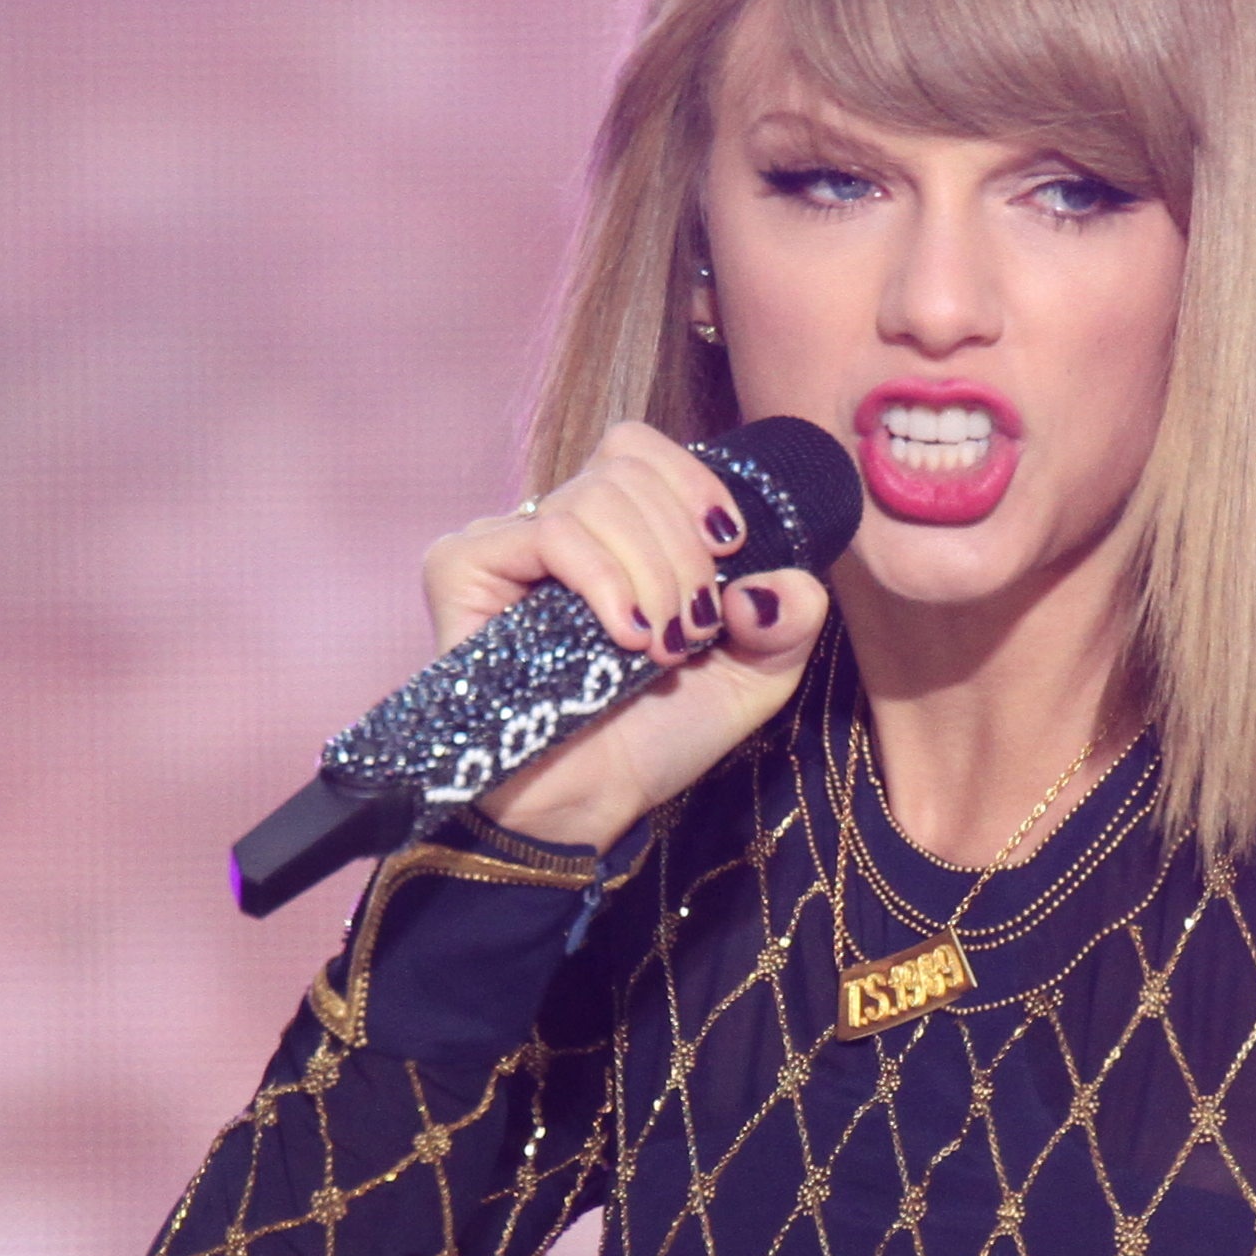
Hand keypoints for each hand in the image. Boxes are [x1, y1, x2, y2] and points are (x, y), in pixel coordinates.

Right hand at [417, 420, 835, 849]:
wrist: (589, 804)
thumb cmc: (657, 737)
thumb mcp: (757, 674)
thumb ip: (791, 616)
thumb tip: (772, 580)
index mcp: (614, 533)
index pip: (640, 450)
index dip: (692, 483)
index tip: (728, 548)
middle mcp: (556, 527)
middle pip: (627, 472)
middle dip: (681, 551)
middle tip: (692, 630)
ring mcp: (505, 543)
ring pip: (594, 498)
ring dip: (650, 573)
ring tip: (659, 647)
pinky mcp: (463, 566)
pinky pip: (548, 531)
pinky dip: (603, 579)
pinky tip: (624, 635)